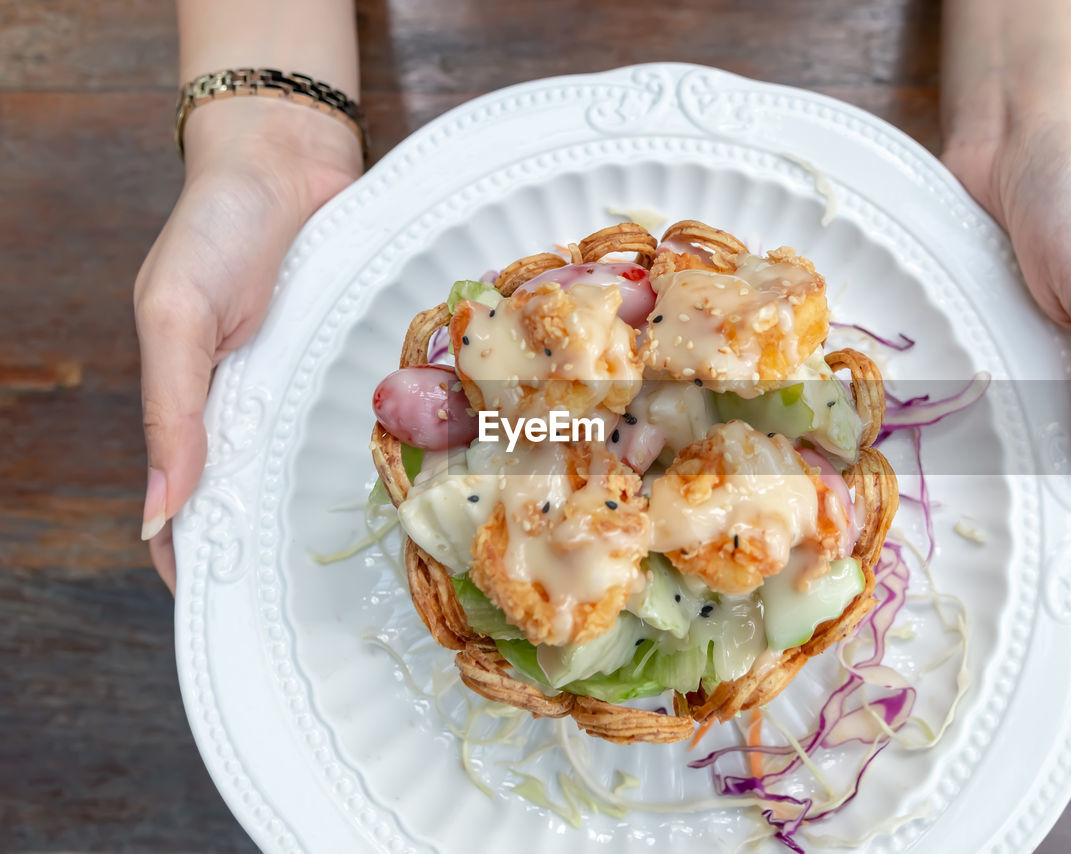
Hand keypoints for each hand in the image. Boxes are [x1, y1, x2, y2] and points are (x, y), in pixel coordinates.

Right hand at [134, 99, 360, 589]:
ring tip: (377, 571)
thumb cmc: (216, 228)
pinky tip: (418, 488)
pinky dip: (388, 449)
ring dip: (338, 510)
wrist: (288, 158)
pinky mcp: (352, 361)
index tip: (234, 619)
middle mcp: (255, 406)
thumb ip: (170, 409)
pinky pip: (368, 416)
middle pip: (264, 500)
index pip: (193, 506)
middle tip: (319, 615)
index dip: (205, 563)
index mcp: (197, 406)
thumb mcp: (176, 315)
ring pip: (319, 467)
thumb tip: (158, 513)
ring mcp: (307, 386)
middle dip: (282, 552)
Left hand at [943, 101, 1070, 608]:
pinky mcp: (978, 345)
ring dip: (994, 503)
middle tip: (1002, 606)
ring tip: (954, 564)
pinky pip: (969, 410)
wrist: (1016, 132)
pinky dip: (954, 449)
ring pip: (1014, 454)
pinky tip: (922, 485)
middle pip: (1067, 483)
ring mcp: (1027, 366)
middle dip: (1043, 544)